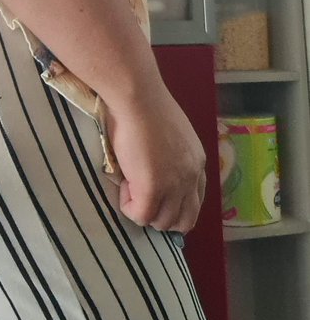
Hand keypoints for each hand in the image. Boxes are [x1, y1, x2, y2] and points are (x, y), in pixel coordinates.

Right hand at [106, 81, 206, 234]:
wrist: (137, 97)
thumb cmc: (146, 105)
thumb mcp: (171, 133)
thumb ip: (170, 154)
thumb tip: (154, 167)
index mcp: (197, 161)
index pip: (195, 200)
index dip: (176, 207)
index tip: (158, 200)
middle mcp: (191, 176)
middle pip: (185, 219)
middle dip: (163, 217)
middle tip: (142, 200)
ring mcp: (174, 185)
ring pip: (162, 222)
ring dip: (144, 210)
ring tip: (129, 185)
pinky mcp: (153, 189)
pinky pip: (141, 216)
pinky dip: (129, 206)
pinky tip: (123, 185)